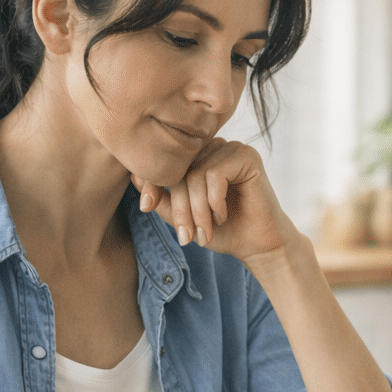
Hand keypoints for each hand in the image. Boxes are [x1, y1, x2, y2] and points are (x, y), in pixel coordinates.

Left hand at [133, 139, 296, 267]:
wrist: (257, 245)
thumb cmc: (223, 231)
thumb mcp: (183, 217)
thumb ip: (162, 198)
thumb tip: (134, 177)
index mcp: (197, 155)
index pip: (165, 160)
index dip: (151, 181)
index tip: (145, 207)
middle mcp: (213, 146)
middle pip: (179, 169)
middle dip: (180, 207)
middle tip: (186, 236)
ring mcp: (231, 148)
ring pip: (195, 174)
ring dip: (197, 210)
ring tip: (205, 232)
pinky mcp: (247, 156)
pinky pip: (215, 174)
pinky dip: (214, 201)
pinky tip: (222, 216)